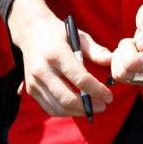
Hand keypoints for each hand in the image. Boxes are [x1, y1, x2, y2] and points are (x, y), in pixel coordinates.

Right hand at [8, 0, 112, 117]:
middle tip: (103, 105)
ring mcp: (34, 81)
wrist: (31, 31)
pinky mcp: (30, 89)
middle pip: (67, 97)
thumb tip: (112, 61)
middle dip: (88, 106)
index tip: (109, 96)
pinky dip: (66, 111)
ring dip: (78, 112)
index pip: (79, 78)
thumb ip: (96, 50)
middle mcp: (42, 68)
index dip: (97, 90)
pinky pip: (50, 108)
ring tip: (92, 108)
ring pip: (58, 107)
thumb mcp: (78, 35)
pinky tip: (77, 107)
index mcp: (55, 53)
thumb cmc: (58, 33)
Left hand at [111, 1, 142, 86]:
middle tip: (135, 38)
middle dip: (127, 50)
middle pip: (134, 72)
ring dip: (120, 55)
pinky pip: (115, 75)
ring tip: (131, 44)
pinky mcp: (134, 77)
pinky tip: (121, 51)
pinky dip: (113, 61)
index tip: (138, 44)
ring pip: (121, 75)